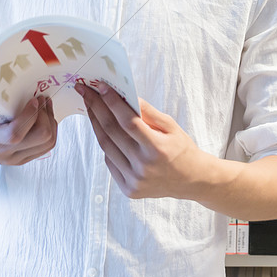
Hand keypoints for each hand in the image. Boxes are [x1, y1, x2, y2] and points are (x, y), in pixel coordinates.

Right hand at [0, 94, 58, 169]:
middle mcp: (4, 152)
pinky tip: (42, 117)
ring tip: (44, 106)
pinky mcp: (21, 159)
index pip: (15, 133)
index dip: (30, 115)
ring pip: (47, 143)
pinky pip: (45, 147)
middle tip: (41, 99)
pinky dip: (50, 130)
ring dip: (50, 122)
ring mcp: (14, 158)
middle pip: (39, 138)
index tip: (33, 99)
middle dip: (45, 115)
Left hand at [76, 82, 207, 200]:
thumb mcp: (171, 126)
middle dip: (96, 108)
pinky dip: (105, 144)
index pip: (128, 121)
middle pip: (111, 132)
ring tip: (90, 107)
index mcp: (157, 148)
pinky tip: (103, 130)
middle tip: (86, 92)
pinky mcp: (128, 189)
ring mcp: (134, 180)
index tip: (101, 87)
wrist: (190, 180)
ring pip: (106, 146)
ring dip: (95, 124)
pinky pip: (109, 162)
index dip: (113, 102)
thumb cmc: (181, 149)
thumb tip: (126, 96)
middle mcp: (143, 166)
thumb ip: (148, 112)